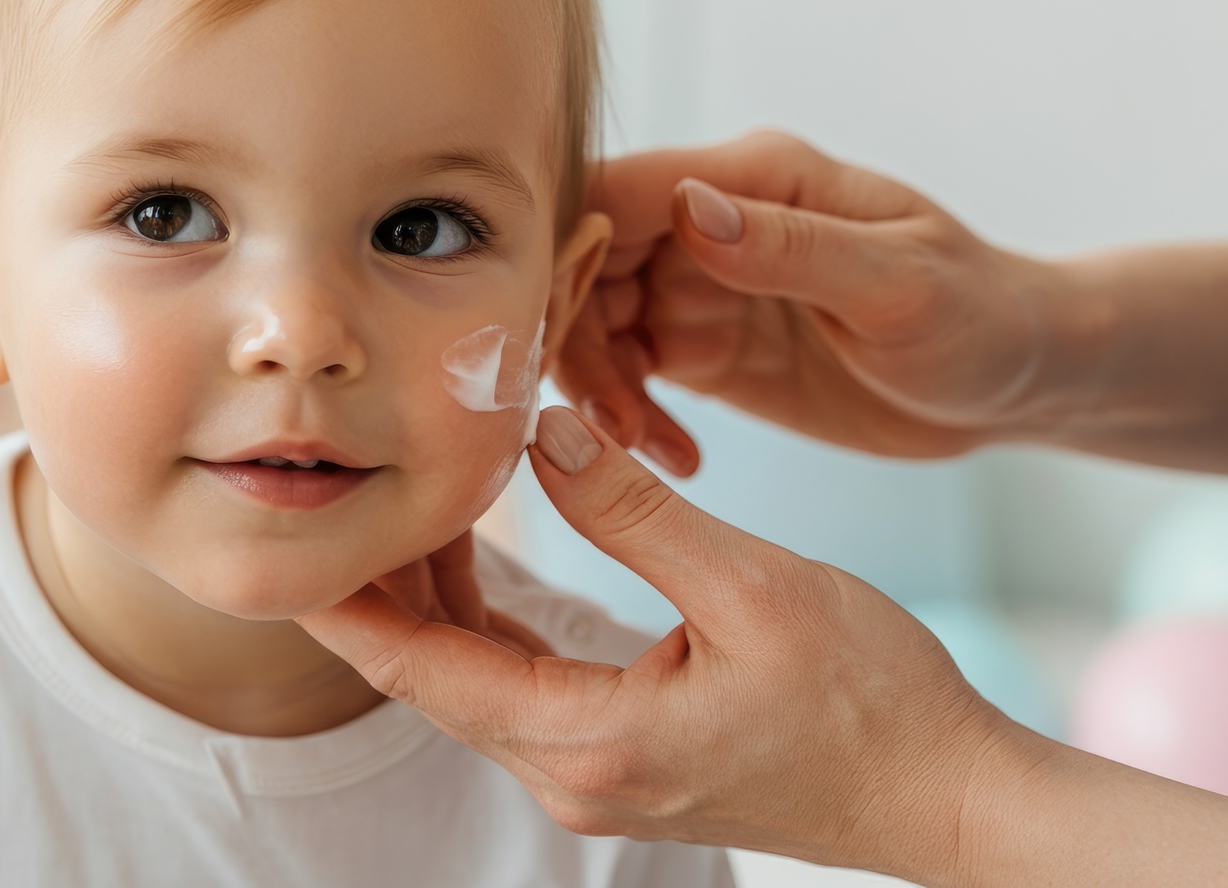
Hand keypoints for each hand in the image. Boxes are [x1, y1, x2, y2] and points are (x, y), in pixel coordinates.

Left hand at [299, 406, 1005, 879]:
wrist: (945, 794)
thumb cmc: (873, 703)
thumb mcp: (756, 588)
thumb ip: (639, 510)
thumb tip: (550, 433)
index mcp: (590, 740)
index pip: (420, 669)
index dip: (345, 603)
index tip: (283, 544)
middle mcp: (575, 772)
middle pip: (434, 673)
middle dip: (386, 582)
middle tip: (355, 479)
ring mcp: (599, 772)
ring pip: (477, 678)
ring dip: (443, 596)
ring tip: (422, 494)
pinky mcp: (629, 755)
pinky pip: (527, 687)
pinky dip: (498, 621)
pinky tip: (495, 552)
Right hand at [560, 131, 1081, 471]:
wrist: (1015, 380)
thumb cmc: (979, 315)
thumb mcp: (895, 282)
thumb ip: (791, 247)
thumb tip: (691, 210)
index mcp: (755, 177)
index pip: (617, 191)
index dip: (567, 252)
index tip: (555, 332)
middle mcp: (715, 222)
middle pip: (587, 260)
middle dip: (575, 338)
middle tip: (605, 421)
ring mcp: (709, 287)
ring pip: (599, 323)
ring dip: (599, 387)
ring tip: (641, 448)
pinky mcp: (713, 349)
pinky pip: (634, 374)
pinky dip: (633, 419)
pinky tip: (677, 459)